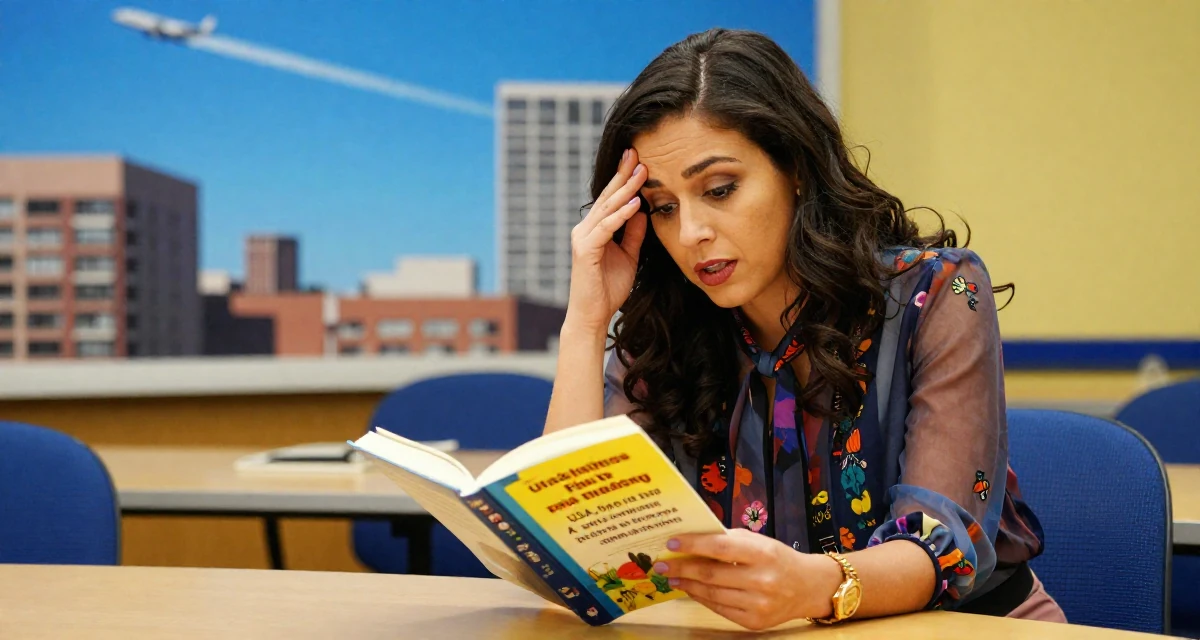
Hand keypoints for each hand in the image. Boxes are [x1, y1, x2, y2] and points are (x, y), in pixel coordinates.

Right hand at [565, 147, 648, 333]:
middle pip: (607, 197)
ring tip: (641, 172)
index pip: (612, 199)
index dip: (624, 179)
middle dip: (623, 175)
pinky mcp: (585, 250)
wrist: (593, 315)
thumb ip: (633, 233)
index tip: (640, 160)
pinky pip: (605, 228)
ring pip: (607, 209)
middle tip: (637, 153)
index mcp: (595, 229)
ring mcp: (583, 238)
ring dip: (625, 190)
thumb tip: (643, 209)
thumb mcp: (629, 255)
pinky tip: (635, 204)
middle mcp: (585, 229)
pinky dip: (621, 215)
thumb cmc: (608, 288)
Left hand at [655, 529, 840, 630]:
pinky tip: (691, 589)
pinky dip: (702, 598)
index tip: (672, 543)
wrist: (808, 587)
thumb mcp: (760, 541)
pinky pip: (719, 609)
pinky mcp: (754, 622)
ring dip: (687, 584)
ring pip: (712, 594)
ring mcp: (759, 604)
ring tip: (672, 576)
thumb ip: (729, 540)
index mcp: (764, 554)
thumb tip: (692, 540)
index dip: (693, 544)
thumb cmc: (778, 558)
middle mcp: (762, 581)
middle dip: (682, 567)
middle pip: (711, 574)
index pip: (721, 547)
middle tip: (661, 563)